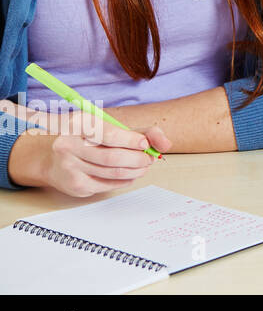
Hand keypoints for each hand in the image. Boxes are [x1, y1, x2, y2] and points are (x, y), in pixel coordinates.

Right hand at [8, 111, 170, 196]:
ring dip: (135, 171)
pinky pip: (107, 185)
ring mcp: (70, 168)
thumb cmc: (85, 139)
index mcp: (77, 125)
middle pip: (112, 157)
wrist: (49, 157)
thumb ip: (140, 132)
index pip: (107, 134)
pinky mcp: (75, 185)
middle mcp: (69, 146)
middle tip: (149, 158)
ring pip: (112, 173)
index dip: (130, 140)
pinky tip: (129, 174)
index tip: (144, 144)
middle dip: (137, 159)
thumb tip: (166, 144)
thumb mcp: (107, 127)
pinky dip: (124, 180)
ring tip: (143, 166)